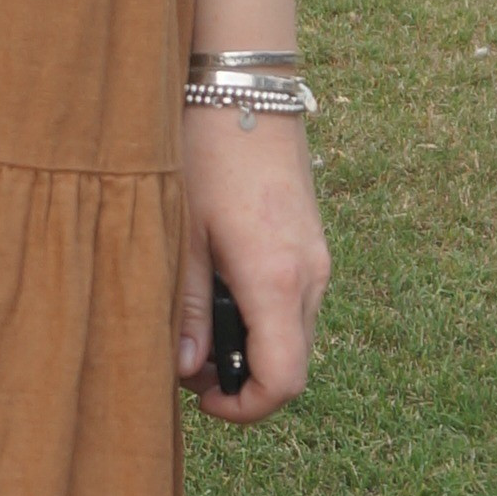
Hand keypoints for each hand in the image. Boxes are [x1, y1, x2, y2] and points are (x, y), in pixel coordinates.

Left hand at [176, 105, 327, 426]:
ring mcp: (317, 258)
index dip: (243, 408)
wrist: (242, 87)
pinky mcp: (311, 241)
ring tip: (195, 320)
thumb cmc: (202, 153)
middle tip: (184, 358)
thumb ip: (187, 307)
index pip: (283, 381)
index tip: (200, 399)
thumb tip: (188, 368)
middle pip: (290, 364)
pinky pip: (294, 302)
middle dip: (239, 378)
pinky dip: (260, 315)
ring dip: (249, 346)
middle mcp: (310, 275)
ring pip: (293, 334)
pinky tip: (218, 287)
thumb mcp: (179, 234)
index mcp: (276, 279)